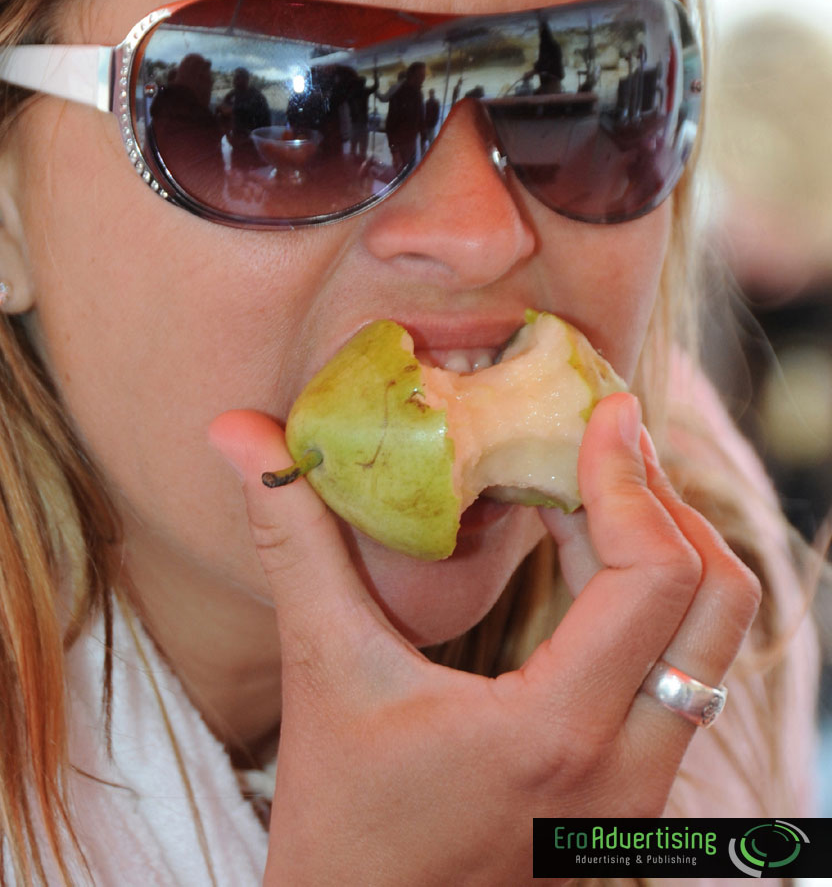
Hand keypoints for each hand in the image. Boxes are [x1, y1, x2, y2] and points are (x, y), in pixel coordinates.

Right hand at [209, 394, 760, 886]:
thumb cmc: (340, 823)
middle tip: (600, 443)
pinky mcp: (634, 797)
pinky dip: (652, 599)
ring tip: (585, 488)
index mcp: (558, 733)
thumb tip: (236, 430)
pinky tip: (581, 557)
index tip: (601, 411)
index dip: (632, 479)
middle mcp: (627, 769)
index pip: (655, 578)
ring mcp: (641, 792)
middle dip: (665, 505)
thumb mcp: (321, 672)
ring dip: (664, 548)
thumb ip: (291, 541)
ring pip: (711, 640)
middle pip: (719, 601)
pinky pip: (684, 672)